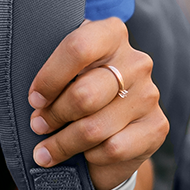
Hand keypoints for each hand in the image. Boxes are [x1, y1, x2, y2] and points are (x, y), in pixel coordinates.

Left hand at [27, 17, 167, 189]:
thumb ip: (50, 70)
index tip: (34, 99)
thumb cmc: (73, 92)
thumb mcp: (61, 72)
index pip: (78, 47)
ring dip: (63, 143)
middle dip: (53, 115)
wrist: (107, 131)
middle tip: (38, 125)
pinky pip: (113, 148)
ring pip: (94, 127)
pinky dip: (91, 155)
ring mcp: (150, 95)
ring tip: (45, 149)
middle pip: (84, 94)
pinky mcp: (157, 127)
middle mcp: (137, 61)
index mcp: (111, 34)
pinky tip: (84, 153)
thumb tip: (33, 98)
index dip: (50, 78)